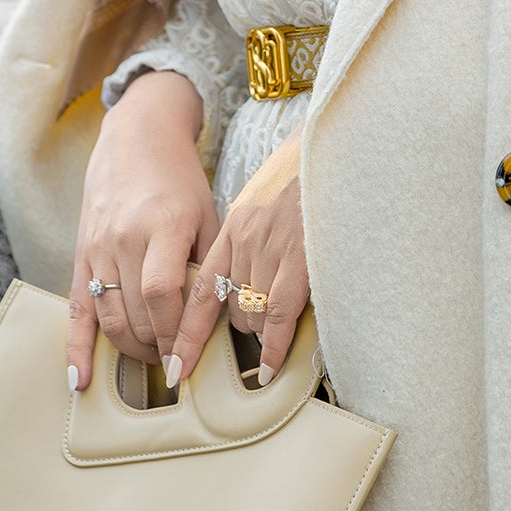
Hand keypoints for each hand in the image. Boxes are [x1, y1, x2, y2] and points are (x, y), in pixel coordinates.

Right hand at [66, 70, 218, 391]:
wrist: (137, 136)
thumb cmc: (180, 177)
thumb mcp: (207, 212)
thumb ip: (208, 264)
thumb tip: (214, 320)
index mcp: (164, 224)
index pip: (163, 293)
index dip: (173, 333)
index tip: (186, 358)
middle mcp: (126, 236)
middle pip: (135, 312)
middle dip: (156, 345)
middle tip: (173, 358)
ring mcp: (99, 246)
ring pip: (109, 316)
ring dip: (129, 348)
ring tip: (150, 356)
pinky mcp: (81, 254)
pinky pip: (76, 310)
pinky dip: (77, 349)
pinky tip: (79, 380)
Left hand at [165, 122, 308, 389]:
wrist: (335, 142)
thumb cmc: (309, 173)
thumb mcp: (269, 201)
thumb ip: (255, 236)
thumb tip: (253, 279)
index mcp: (235, 226)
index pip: (200, 288)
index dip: (186, 331)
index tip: (174, 366)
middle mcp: (245, 238)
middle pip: (230, 307)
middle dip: (240, 329)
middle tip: (258, 337)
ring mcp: (271, 247)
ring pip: (251, 314)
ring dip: (260, 333)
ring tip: (279, 337)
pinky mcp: (299, 256)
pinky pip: (277, 313)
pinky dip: (273, 345)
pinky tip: (268, 367)